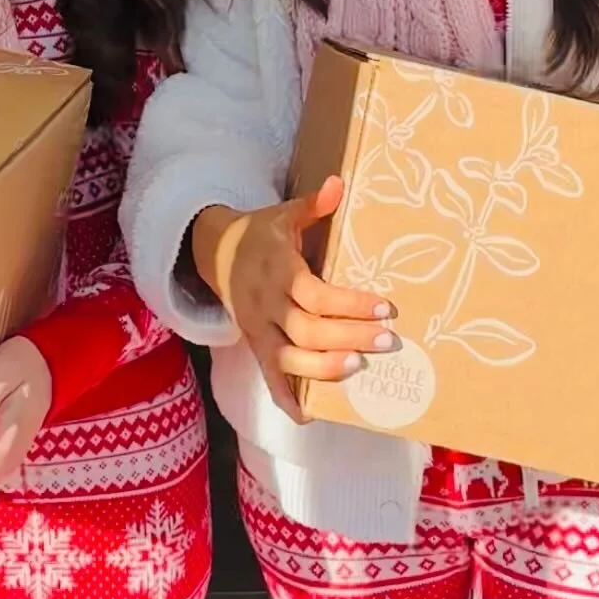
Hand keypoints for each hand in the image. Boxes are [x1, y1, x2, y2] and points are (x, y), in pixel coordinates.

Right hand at [192, 175, 396, 423]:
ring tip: (359, 368)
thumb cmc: (259, 233)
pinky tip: (310, 415)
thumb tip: (340, 182)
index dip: (349, 304)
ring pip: (289, 357)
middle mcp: (266, 303)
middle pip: (307, 329)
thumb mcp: (281, 214)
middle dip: (348, 337)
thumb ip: (312, 206)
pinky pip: (269, 377)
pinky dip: (286, 398)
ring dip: (324, 367)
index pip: (315, 294)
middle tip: (387, 341)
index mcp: (277, 270)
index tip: (385, 308)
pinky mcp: (254, 345)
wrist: (211, 251)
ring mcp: (258, 328)